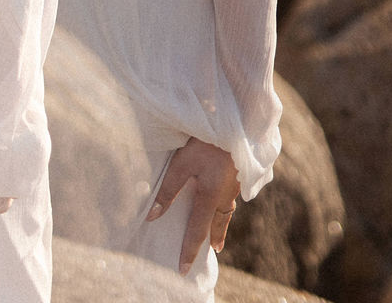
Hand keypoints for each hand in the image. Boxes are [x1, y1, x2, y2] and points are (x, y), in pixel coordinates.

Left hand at [145, 137, 240, 274]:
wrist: (237, 123)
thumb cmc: (207, 142)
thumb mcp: (183, 163)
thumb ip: (168, 190)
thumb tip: (152, 216)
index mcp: (210, 197)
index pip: (197, 231)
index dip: (189, 250)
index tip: (184, 269)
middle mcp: (225, 195)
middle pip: (217, 223)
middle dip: (213, 238)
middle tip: (213, 251)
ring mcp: (235, 184)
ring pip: (227, 210)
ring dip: (221, 223)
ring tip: (219, 233)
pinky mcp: (239, 172)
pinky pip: (232, 196)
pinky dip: (227, 205)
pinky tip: (227, 199)